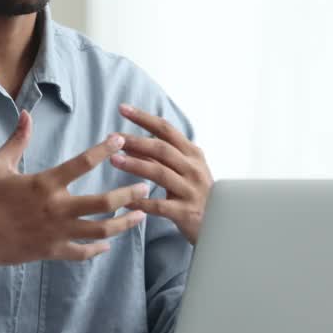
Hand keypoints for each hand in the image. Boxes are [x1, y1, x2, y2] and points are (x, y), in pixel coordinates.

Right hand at [0, 110, 149, 270]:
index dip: (104, 149)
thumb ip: (17, 140)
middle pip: (103, 203)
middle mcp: (56, 208)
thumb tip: (26, 114)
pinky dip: (98, 249)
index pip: (81, 163)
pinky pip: (83, 252)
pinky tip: (108, 243)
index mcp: (45, 183)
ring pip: (100, 230)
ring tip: (141, 215)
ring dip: (124, 223)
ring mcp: (57, 232)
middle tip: (146, 186)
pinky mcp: (53, 251)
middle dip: (128, 194)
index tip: (121, 140)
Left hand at [110, 103, 212, 244]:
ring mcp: (191, 190)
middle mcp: (193, 168)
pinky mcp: (186, 212)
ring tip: (113, 160)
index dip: (144, 118)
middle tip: (112, 137)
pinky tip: (124, 200)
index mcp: (192, 153)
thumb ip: (159, 157)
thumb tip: (129, 143)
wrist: (220, 224)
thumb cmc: (195, 193)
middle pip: (162, 149)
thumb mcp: (183, 170)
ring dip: (135, 165)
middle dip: (135, 141)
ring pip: (160, 173)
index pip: (166, 129)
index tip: (122, 108)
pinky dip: (141, 201)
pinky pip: (159, 205)